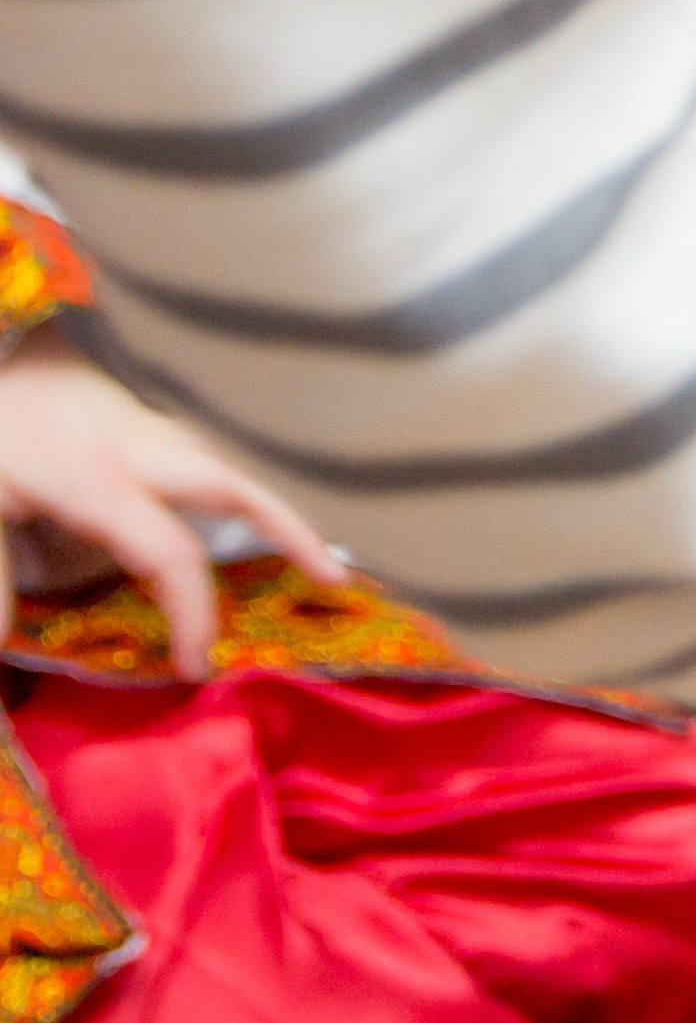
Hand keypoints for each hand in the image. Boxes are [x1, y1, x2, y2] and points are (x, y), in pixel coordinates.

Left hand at [0, 329, 343, 677]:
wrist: (0, 357)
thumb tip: (4, 647)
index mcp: (97, 476)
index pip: (169, 550)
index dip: (193, 612)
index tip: (196, 664)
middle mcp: (139, 440)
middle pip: (233, 477)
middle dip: (291, 523)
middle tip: (336, 574)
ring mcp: (153, 411)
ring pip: (232, 444)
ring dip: (282, 482)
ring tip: (325, 528)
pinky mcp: (155, 397)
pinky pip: (216, 426)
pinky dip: (253, 453)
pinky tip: (276, 475)